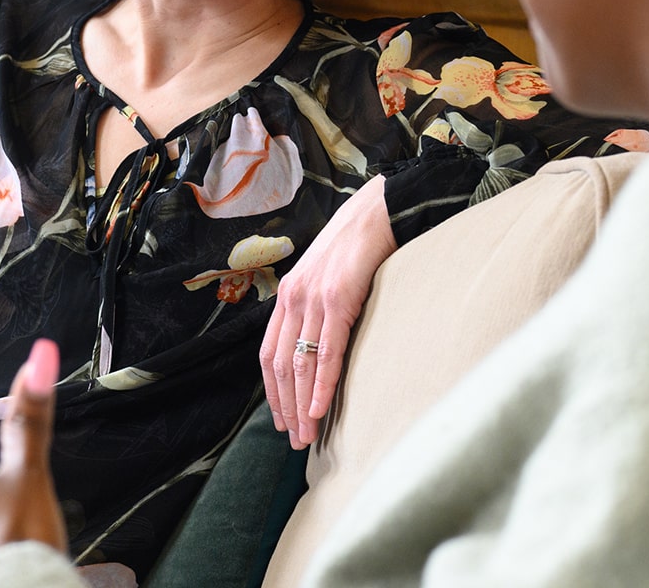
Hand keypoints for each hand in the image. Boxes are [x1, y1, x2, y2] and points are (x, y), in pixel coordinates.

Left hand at [260, 174, 395, 448]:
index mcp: (288, 295)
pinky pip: (327, 351)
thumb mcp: (329, 277)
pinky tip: (319, 408)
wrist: (378, 209)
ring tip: (306, 435)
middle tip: (294, 440)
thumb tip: (323, 343)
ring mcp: (313, 298)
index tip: (281, 420)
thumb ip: (319, 307)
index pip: (270, 354)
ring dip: (301, 405)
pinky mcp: (338, 298)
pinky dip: (320, 384)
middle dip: (285, 408)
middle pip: (279, 366)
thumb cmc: (360, 244)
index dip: (273, 392)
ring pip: (299, 364)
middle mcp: (293, 298)